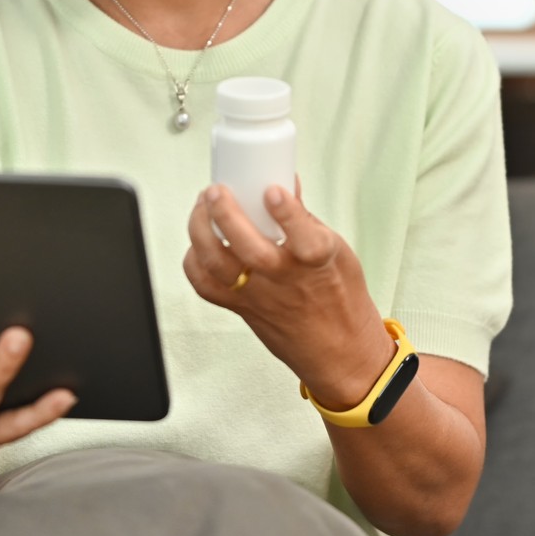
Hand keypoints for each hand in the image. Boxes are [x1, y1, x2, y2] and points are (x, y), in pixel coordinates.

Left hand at [181, 176, 396, 409]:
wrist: (340, 353)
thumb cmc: (340, 299)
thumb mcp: (337, 252)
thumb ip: (305, 220)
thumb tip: (285, 183)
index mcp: (318, 264)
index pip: (305, 239)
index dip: (287, 213)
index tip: (273, 190)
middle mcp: (286, 282)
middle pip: (249, 251)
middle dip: (225, 215)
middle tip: (215, 190)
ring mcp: (259, 298)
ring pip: (218, 268)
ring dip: (201, 233)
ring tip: (201, 207)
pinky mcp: (242, 310)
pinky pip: (206, 287)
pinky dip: (194, 261)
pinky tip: (198, 242)